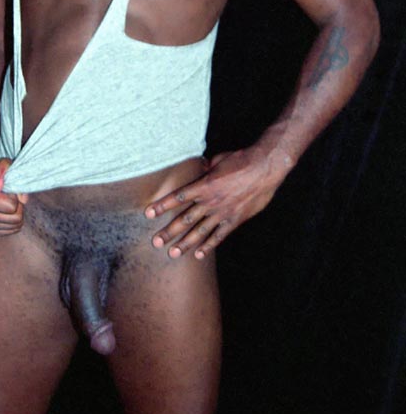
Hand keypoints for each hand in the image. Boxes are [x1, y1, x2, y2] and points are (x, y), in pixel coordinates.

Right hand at [0, 158, 28, 236]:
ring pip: (15, 226)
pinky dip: (12, 222)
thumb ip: (16, 174)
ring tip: (6, 204)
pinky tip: (4, 212)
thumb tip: (23, 199)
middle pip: (16, 219)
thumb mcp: (3, 166)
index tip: (7, 190)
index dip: (15, 196)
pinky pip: (11, 231)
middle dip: (19, 207)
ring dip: (16, 214)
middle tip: (10, 198)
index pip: (12, 206)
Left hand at [144, 148, 288, 258]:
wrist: (265, 167)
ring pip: (200, 231)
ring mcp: (223, 212)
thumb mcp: (218, 160)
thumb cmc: (241, 159)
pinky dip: (208, 245)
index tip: (148, 213)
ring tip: (173, 253)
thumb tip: (200, 168)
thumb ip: (206, 168)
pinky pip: (219, 235)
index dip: (162, 205)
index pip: (178, 197)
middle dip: (169, 231)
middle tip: (155, 242)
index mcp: (204, 185)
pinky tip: (198, 254)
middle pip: (185, 219)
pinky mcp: (235, 219)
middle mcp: (210, 201)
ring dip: (185, 243)